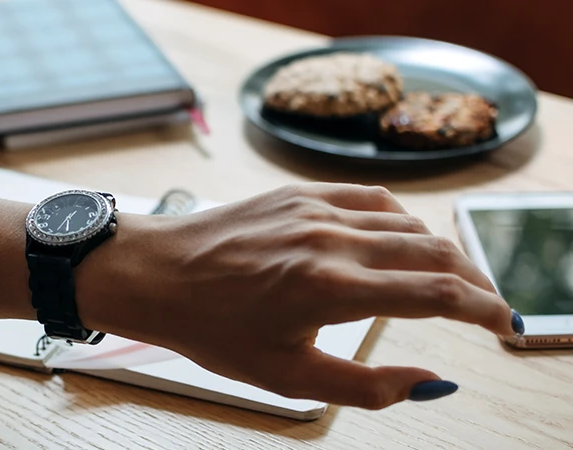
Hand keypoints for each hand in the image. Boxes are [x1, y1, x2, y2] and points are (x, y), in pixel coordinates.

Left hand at [79, 183, 516, 409]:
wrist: (154, 275)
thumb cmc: (211, 329)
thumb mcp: (287, 377)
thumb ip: (366, 386)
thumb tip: (433, 383)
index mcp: (330, 290)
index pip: (438, 293)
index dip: (482, 310)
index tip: (501, 325)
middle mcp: (330, 240)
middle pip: (436, 251)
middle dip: (473, 282)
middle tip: (485, 307)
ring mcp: (314, 208)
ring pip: (408, 222)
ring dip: (440, 251)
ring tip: (448, 280)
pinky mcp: (298, 192)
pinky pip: (371, 198)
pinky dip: (401, 220)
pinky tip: (402, 240)